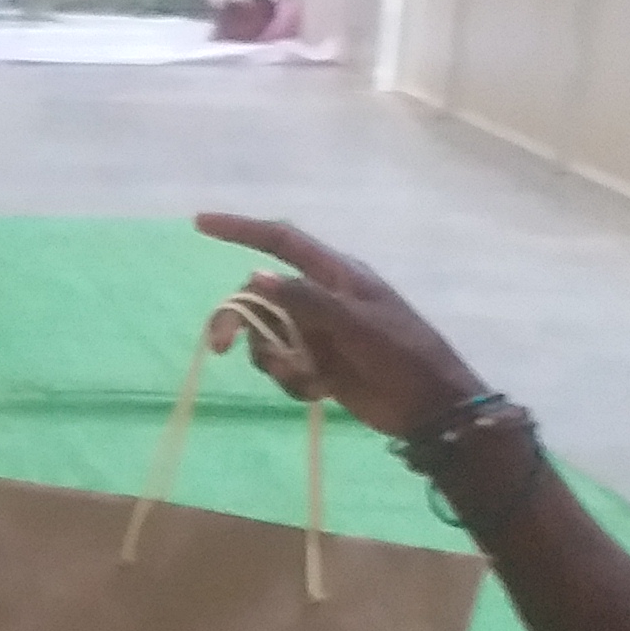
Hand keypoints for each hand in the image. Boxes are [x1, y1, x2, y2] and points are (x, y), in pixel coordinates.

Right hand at [190, 218, 484, 444]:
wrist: (428, 406)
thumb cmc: (402, 354)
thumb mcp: (355, 324)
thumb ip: (304, 301)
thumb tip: (256, 277)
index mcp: (335, 275)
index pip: (281, 241)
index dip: (241, 230)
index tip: (201, 224)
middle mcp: (320, 298)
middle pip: (260, 297)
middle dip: (239, 320)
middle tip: (219, 347)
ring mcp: (317, 332)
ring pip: (266, 336)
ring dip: (274, 360)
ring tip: (305, 377)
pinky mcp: (316, 364)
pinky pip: (282, 365)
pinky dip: (292, 381)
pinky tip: (319, 391)